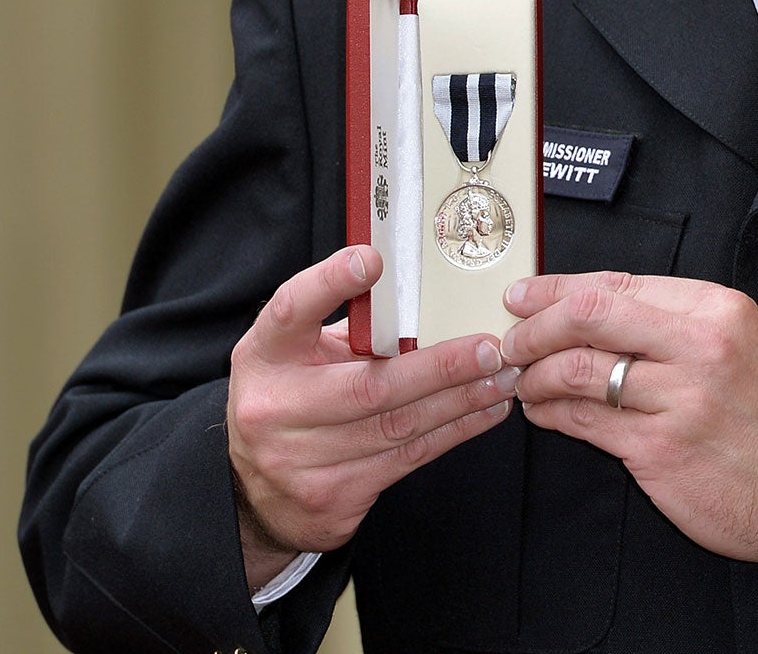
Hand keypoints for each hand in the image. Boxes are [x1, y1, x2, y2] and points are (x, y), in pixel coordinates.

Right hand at [226, 246, 514, 586]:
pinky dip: (454, 431)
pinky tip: (485, 410)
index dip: (328, 283)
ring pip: (398, 427)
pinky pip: (407, 459)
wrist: (255, 494)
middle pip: (368, 387)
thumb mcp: (301, 354)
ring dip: (461, 400)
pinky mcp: (331, 498)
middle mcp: (273, 409)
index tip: (372, 259)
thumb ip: (351, 325)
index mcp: (264, 356)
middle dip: (440, 367)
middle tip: (490, 348)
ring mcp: (298, 461)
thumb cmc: (293, 398)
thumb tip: (422, 287)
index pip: (290, 311)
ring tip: (502, 377)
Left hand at [503, 272, 757, 569]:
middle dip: (535, 327)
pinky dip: (552, 414)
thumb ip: (670, 323)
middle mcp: (701, 347)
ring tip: (524, 381)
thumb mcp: (735, 345)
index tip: (524, 296)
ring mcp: (681, 400)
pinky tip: (545, 411)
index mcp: (717, 310)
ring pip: (578, 371)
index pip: (616, 284)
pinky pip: (586, 422)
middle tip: (511, 340)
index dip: (556, 289)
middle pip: (589, 316)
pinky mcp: (660, 450)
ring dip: (536, 375)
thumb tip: (587, 310)